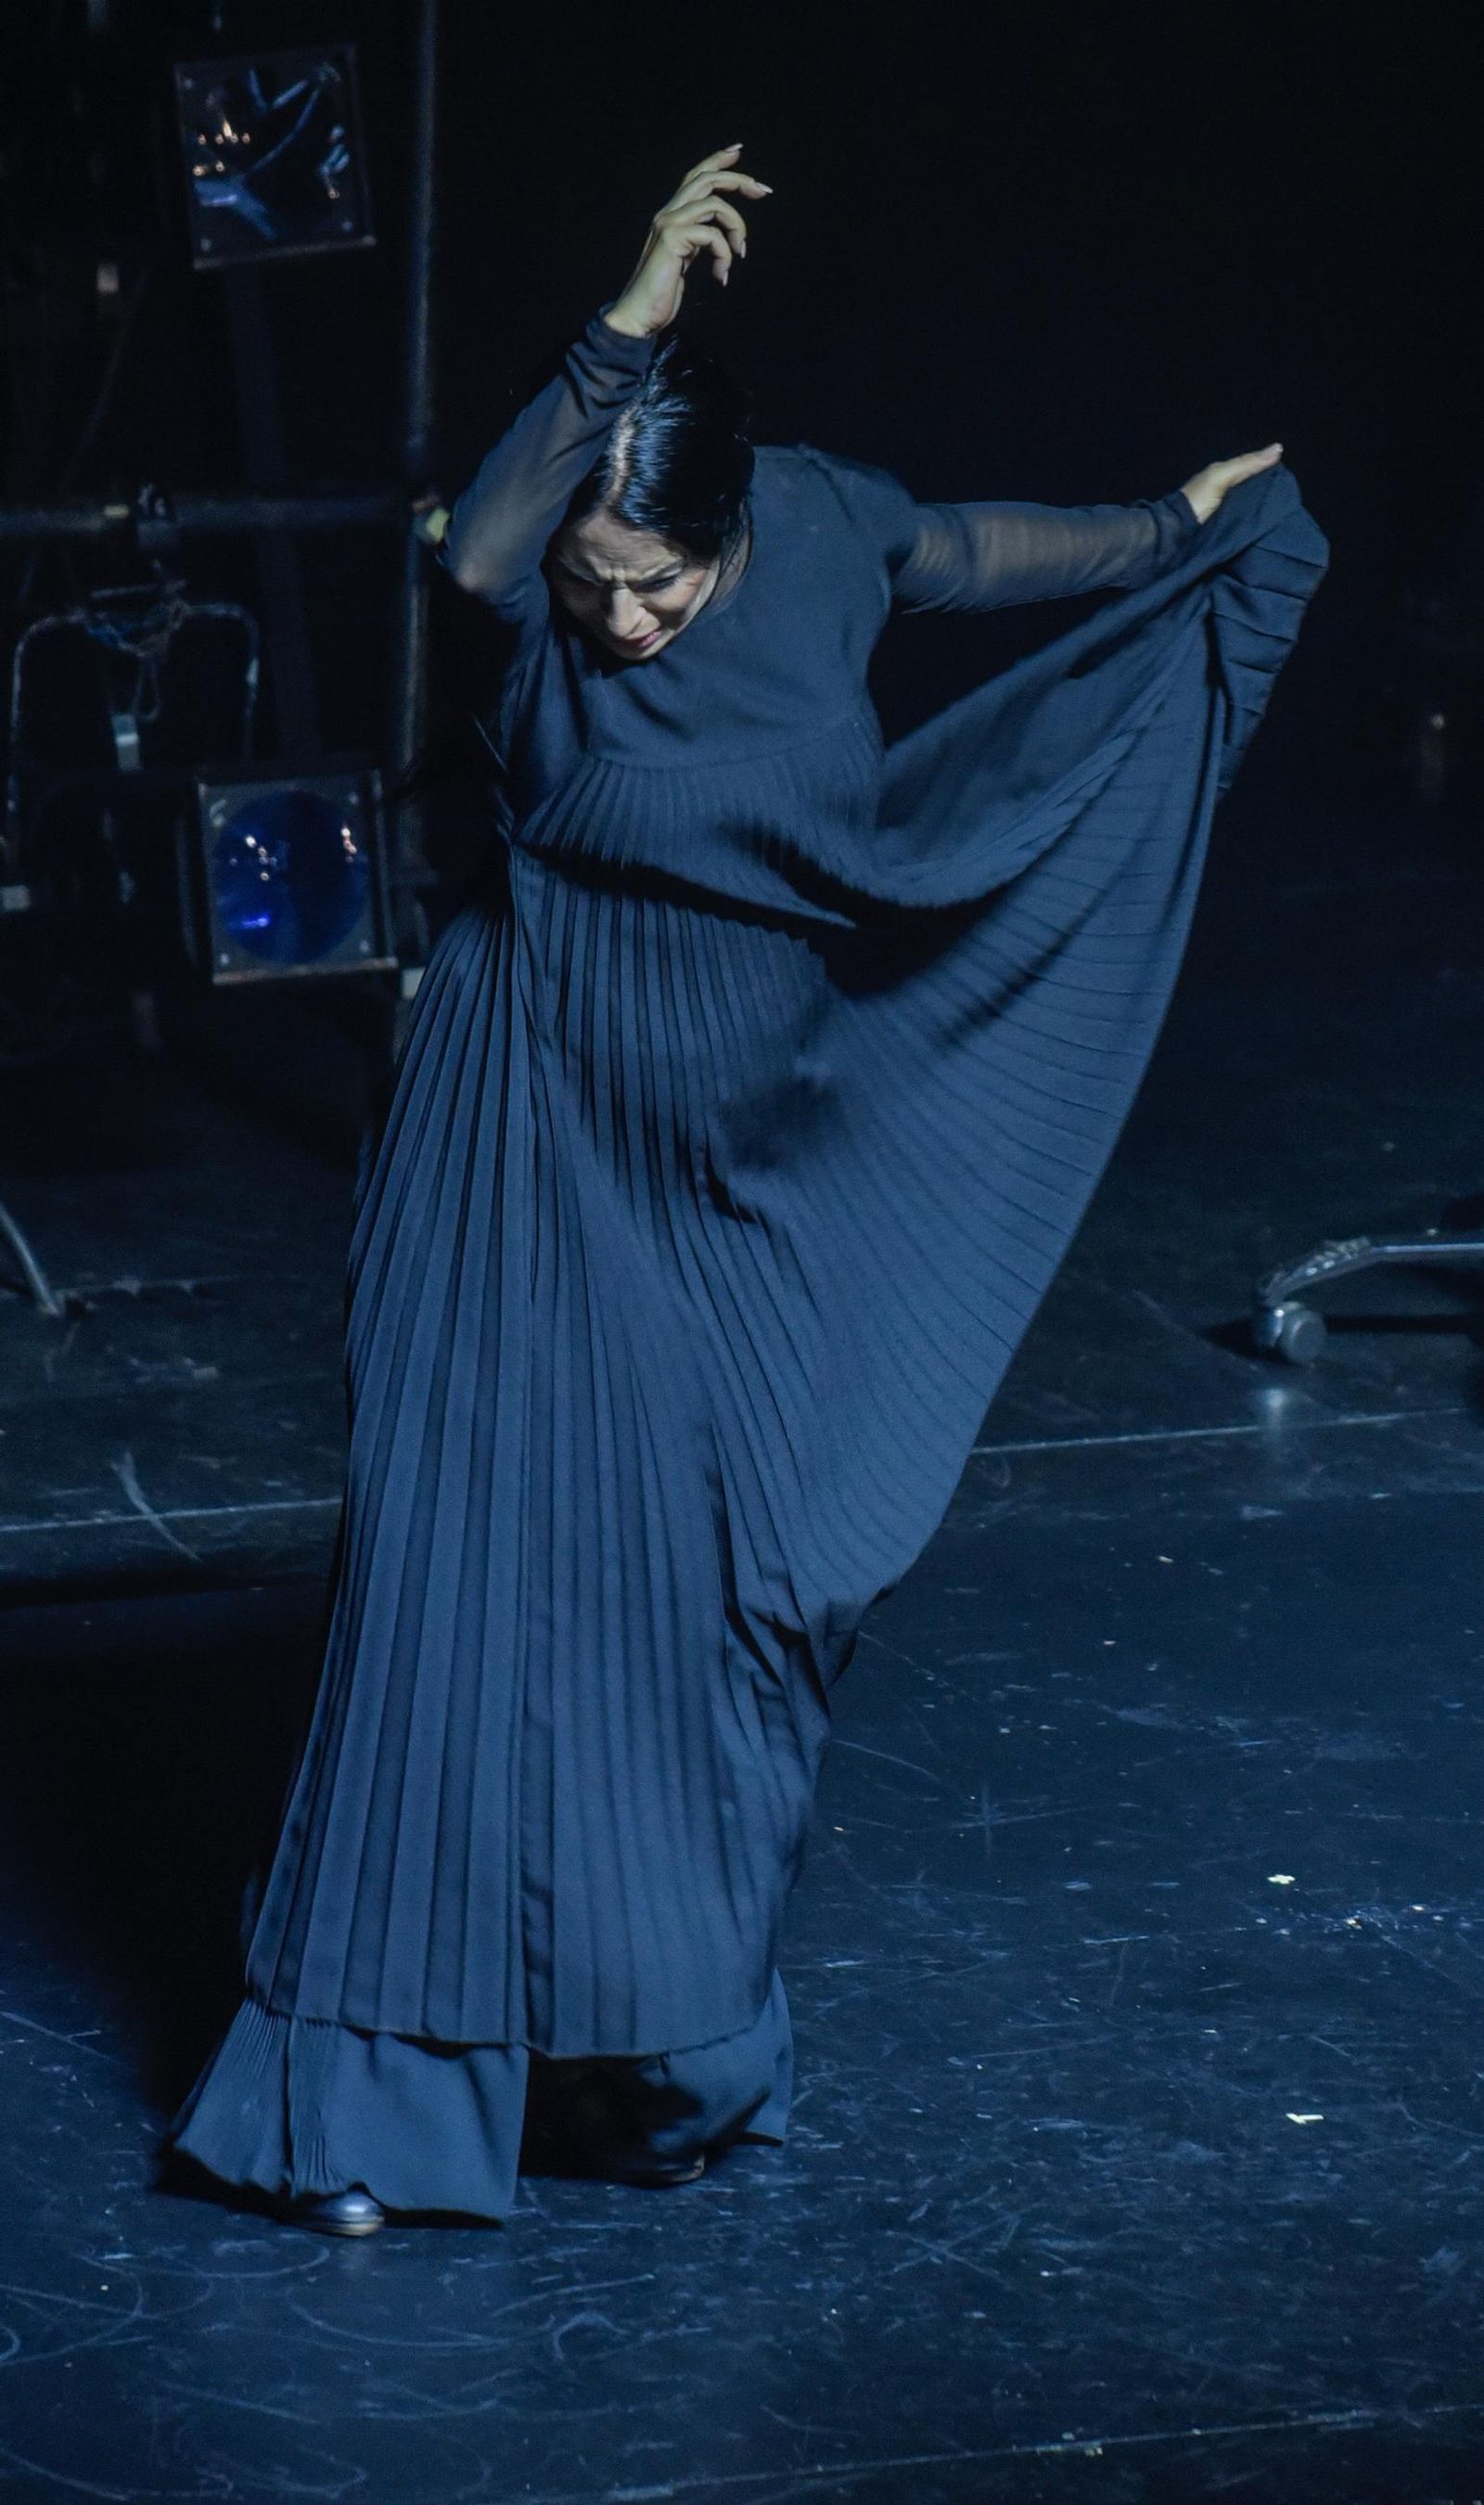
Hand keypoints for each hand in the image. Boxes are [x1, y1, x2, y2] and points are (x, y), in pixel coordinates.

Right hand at [603, 145, 771, 338]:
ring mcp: (668, 224)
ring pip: (715, 204)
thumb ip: (698, 240)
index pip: (695, 177)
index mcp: (672, 216)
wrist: (639, 315)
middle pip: (706, 178)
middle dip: (739, 180)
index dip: (717, 160)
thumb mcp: (685, 259)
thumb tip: (721, 233)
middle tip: (763, 191)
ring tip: (740, 252)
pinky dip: (724, 255)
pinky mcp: (672, 239)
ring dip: (737, 226)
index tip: (738, 150)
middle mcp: (668, 213)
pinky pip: (712, 235)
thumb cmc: (662, 292)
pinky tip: (722, 276)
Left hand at [1178, 443, 1282, 524]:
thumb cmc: (1198, 499)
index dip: (1267, 467)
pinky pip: (1242, 517)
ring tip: (1283, 509)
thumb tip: (1279, 448)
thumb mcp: (1222, 476)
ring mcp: (1223, 507)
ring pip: (1248, 501)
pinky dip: (1253, 517)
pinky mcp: (1222, 525)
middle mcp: (1224, 487)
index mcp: (1222, 473)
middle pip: (1250, 484)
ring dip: (1262, 505)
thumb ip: (1247, 464)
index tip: (1288, 476)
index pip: (1250, 466)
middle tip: (1288, 495)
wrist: (1176, 531)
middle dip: (1267, 488)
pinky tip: (1266, 520)